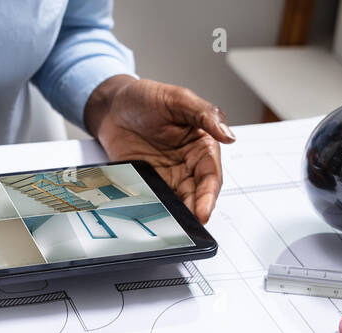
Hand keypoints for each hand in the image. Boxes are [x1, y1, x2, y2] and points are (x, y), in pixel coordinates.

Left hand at [84, 76, 233, 223]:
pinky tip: (157, 218)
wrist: (112, 106)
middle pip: (198, 194)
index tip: (204, 211)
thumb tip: (229, 136)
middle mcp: (188, 163)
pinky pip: (158, 201)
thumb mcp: (178, 99)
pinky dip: (160, 211)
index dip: (209, 195)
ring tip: (175, 227)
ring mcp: (168, 175)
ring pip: (180, 202)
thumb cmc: (146, 97)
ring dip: (179, 215)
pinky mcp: (149, 183)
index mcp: (201, 145)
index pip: (211, 175)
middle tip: (189, 226)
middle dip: (196, 211)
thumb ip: (205, 114)